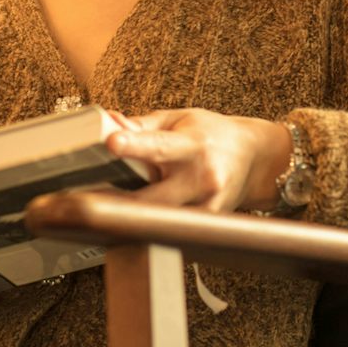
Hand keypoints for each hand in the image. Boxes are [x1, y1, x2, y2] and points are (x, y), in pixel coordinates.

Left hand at [107, 108, 293, 212]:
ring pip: (159, 218)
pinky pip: (171, 227)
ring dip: (134, 212)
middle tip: (91, 195)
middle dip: (121, 198)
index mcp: (193, 145)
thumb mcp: (179, 119)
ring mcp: (207, 205)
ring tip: (116, 204)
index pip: (159, 146)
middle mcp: (202, 177)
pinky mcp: (207, 223)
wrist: (256, 158)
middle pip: (154, 197)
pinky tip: (144, 214)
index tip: (112, 142)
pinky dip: (153, 221)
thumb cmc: (213, 135)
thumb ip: (141, 126)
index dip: (133, 145)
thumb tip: (108, 124)